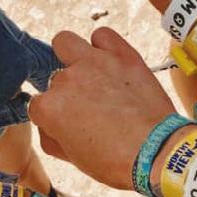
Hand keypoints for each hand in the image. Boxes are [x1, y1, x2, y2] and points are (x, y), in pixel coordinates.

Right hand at [30, 28, 173, 188]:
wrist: (157, 152)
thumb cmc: (116, 161)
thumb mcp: (73, 159)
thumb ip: (52, 137)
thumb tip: (49, 126)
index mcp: (50, 107)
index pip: (39, 105)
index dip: (55, 116)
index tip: (72, 124)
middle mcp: (66, 79)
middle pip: (57, 78)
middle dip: (69, 91)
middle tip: (89, 105)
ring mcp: (94, 63)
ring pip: (66, 43)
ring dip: (72, 56)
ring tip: (90, 74)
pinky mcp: (121, 54)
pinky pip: (102, 35)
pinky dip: (103, 44)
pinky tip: (110, 61)